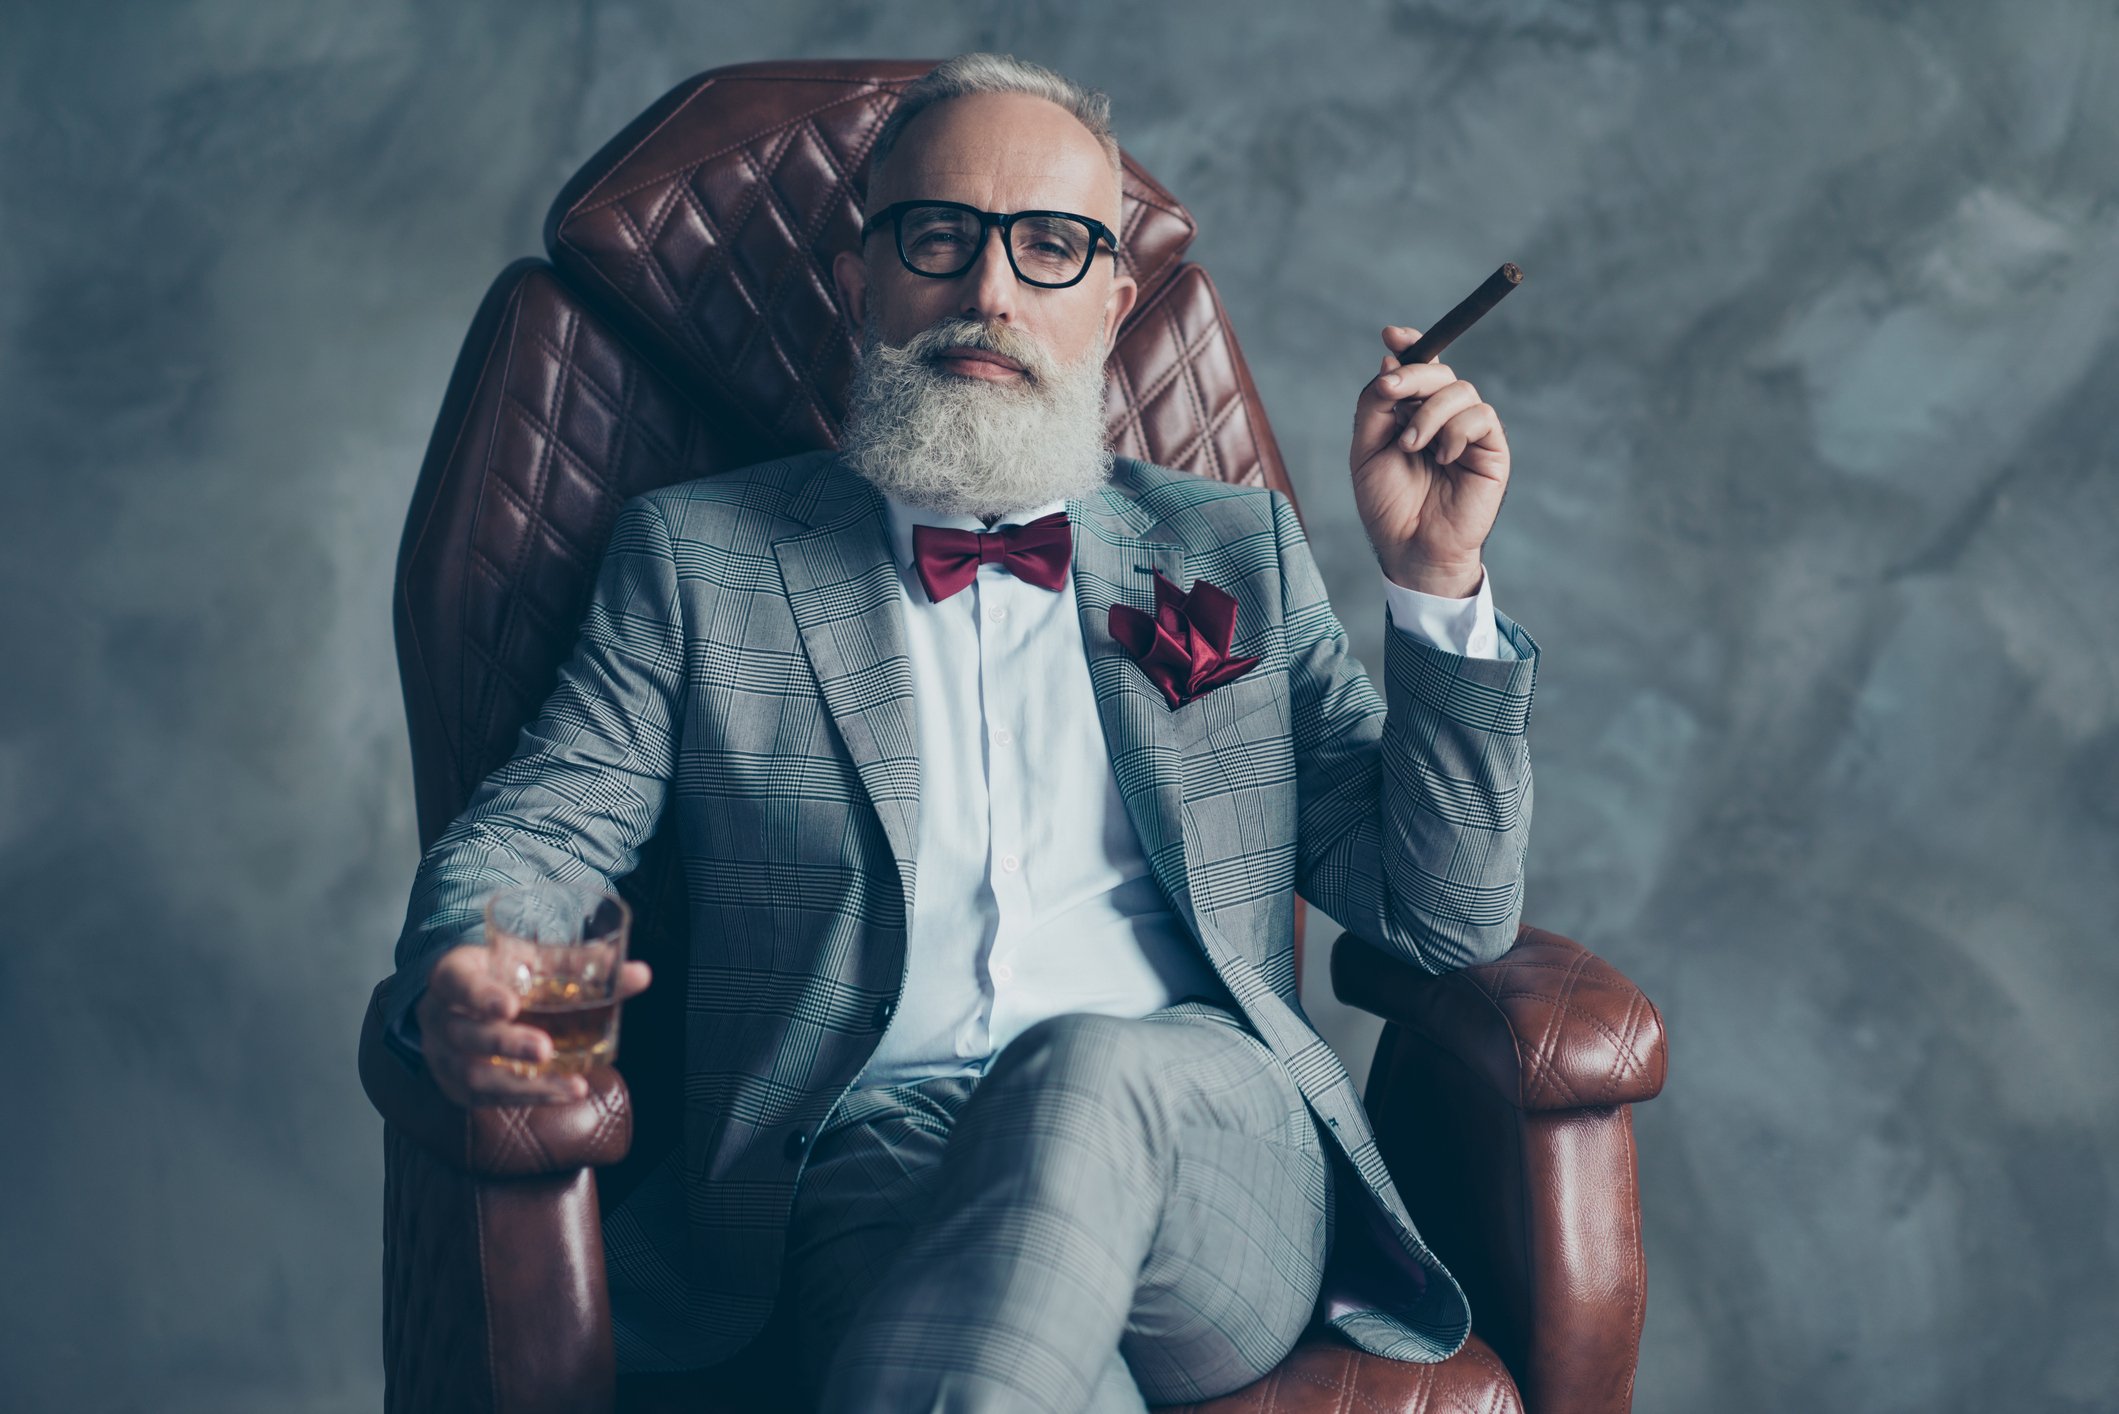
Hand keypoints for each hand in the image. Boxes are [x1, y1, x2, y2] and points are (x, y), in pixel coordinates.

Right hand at [415, 944, 651, 1106]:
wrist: (466, 1001)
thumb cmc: (505, 975)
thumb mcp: (533, 959)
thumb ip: (584, 965)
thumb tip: (642, 974)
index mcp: (451, 976)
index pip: (458, 983)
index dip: (481, 995)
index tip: (511, 1005)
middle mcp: (439, 1018)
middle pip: (466, 1035)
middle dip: (506, 1044)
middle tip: (545, 1049)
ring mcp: (443, 1057)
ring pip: (474, 1077)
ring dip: (524, 1085)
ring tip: (569, 1085)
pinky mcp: (457, 1087)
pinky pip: (489, 1099)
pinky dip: (529, 1097)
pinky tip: (563, 1093)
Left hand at [1348, 324, 1511, 597]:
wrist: (1409, 548)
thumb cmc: (1388, 505)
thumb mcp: (1366, 450)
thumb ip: (1375, 406)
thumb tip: (1389, 361)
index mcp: (1413, 414)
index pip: (1419, 367)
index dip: (1411, 344)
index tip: (1391, 334)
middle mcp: (1443, 417)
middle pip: (1438, 370)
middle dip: (1414, 373)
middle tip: (1390, 390)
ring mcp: (1468, 432)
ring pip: (1460, 389)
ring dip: (1429, 412)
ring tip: (1411, 446)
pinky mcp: (1491, 450)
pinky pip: (1480, 416)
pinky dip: (1455, 431)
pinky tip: (1443, 457)